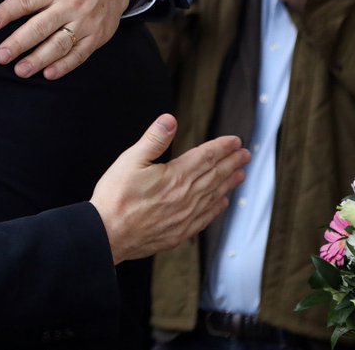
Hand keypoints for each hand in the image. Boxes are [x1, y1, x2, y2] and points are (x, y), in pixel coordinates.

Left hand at [0, 0, 127, 79]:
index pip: (26, 1)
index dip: (8, 12)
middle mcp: (68, 6)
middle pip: (41, 27)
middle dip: (19, 43)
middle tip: (1, 56)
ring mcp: (84, 23)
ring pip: (59, 44)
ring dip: (39, 59)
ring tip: (20, 71)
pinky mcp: (95, 37)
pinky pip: (79, 54)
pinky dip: (65, 66)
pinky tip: (49, 74)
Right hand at [90, 114, 249, 264]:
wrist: (109, 234)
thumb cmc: (115, 198)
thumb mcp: (129, 160)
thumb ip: (153, 139)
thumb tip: (170, 120)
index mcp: (175, 176)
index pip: (206, 157)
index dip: (222, 147)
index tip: (234, 141)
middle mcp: (186, 196)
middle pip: (215, 175)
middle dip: (231, 162)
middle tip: (245, 155)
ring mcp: (185, 216)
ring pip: (214, 195)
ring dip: (229, 183)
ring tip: (240, 174)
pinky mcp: (180, 232)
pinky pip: (205, 218)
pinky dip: (216, 208)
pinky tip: (222, 203)